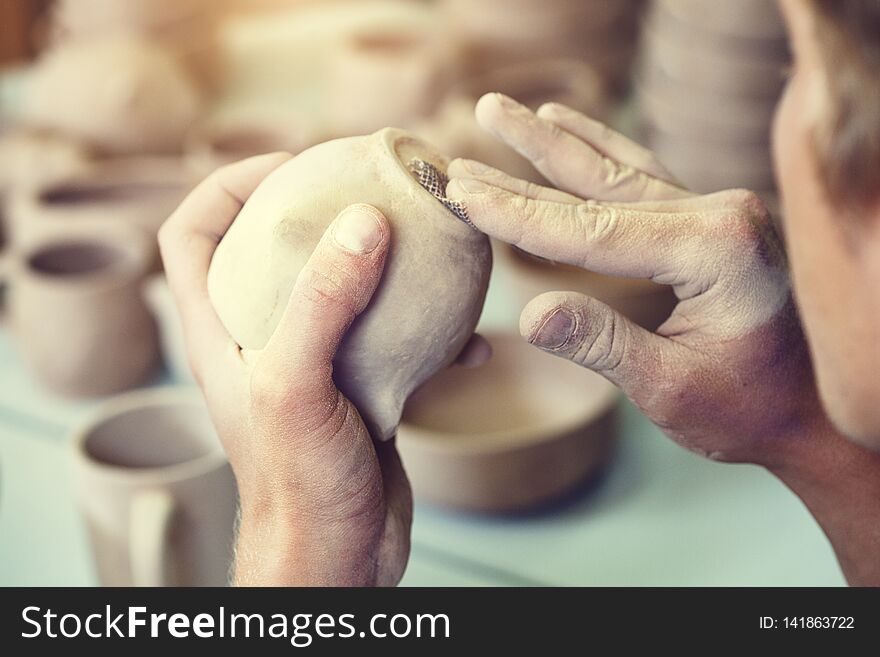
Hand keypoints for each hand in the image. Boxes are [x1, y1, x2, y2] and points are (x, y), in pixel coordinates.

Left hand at [159, 154, 412, 585]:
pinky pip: (392, 342)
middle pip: (271, 250)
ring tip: (429, 245)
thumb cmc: (299, 485)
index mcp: (219, 330)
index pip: (190, 232)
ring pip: (340, 292)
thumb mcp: (297, 387)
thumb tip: (362, 222)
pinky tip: (471, 342)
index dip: (227, 185)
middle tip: (374, 189)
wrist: (338, 557)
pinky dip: (430, 333)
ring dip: (382, 266)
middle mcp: (261, 339)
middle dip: (318, 211)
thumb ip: (322, 302)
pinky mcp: (357, 390)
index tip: (292, 166)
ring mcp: (312, 365)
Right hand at [446, 94, 879, 584]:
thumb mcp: (670, 390)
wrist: (810, 410)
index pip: (592, 230)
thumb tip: (532, 315)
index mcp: (715, 248)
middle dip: (519, 176)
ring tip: (498, 111)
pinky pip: (639, 174)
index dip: (518, 216)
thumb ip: (604, 345)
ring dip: (550, 143)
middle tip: (456, 159)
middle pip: (595, 190)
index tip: (461, 193)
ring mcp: (716, 209)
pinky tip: (564, 122)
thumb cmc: (748, 409)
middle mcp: (719, 213)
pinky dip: (596, 148)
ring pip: (613, 171)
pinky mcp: (708, 217)